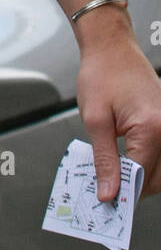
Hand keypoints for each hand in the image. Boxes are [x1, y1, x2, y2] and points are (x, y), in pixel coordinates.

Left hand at [76, 28, 160, 201]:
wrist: (111, 46)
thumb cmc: (101, 74)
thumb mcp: (95, 119)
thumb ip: (105, 160)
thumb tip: (109, 193)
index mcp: (152, 128)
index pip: (141, 177)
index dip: (122, 192)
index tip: (106, 203)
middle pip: (155, 178)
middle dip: (132, 188)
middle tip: (107, 191)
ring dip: (139, 176)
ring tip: (113, 174)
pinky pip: (160, 153)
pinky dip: (144, 162)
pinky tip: (124, 161)